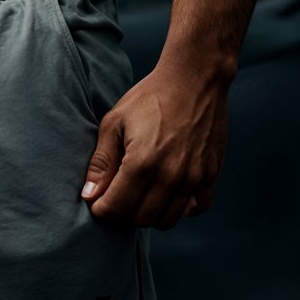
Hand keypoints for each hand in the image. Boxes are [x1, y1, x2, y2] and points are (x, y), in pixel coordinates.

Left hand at [79, 62, 228, 229]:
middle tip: (118, 196)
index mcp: (142, 163)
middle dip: (124, 214)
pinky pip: (196, 209)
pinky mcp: (210, 174)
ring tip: (141, 194)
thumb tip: (89, 196)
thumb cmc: (150, 97)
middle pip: (141, 219)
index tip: (98, 200)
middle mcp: (170, 177)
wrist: (194, 78)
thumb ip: (102, 162)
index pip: (116, 209)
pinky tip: (169, 191)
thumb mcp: (115, 122)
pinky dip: (181, 209)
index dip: (101, 209)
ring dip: (150, 214)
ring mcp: (193, 178)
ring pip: (167, 220)